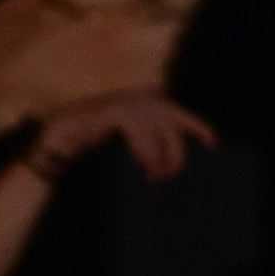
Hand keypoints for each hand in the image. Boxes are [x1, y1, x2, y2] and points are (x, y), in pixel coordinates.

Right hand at [35, 92, 217, 176]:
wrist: (61, 133)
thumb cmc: (94, 139)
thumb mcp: (127, 139)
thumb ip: (149, 142)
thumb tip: (170, 162)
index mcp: (143, 101)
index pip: (177, 111)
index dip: (197, 126)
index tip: (213, 144)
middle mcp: (137, 98)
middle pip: (171, 124)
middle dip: (176, 153)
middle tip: (171, 176)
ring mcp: (125, 102)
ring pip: (157, 131)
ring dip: (159, 157)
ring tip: (155, 177)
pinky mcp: (114, 112)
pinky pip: (138, 132)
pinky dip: (143, 150)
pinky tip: (143, 165)